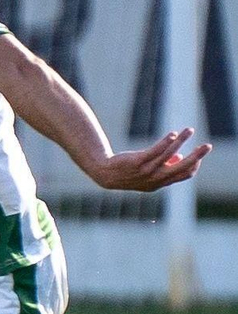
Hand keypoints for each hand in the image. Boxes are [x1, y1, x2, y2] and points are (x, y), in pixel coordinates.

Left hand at [87, 128, 211, 191]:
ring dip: (182, 141)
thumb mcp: (148, 173)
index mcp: (160, 183)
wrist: (105, 174)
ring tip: (189, 130)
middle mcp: (155, 178)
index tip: (199, 154)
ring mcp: (146, 170)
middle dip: (197, 156)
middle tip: (207, 145)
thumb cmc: (128, 171)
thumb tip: (179, 156)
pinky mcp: (137, 162)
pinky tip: (172, 134)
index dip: (194, 164)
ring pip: (170, 155)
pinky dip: (165, 143)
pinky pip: (155, 151)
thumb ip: (164, 167)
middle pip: (182, 167)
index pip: (184, 174)